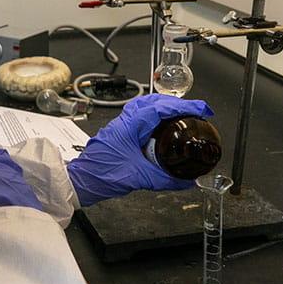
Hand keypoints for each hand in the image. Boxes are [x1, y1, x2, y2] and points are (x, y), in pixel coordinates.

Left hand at [66, 94, 213, 207]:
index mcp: (129, 126)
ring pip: (146, 106)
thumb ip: (166, 180)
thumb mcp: (139, 178)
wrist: (80, 182)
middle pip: (154, 101)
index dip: (184, 106)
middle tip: (196, 112)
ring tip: (183, 116)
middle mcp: (124, 121)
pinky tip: (163, 127)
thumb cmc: (100, 176)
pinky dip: (156, 117)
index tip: (202, 109)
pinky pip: (141, 117)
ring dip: (166, 108)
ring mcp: (121, 126)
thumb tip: (187, 182)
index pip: (160, 107)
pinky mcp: (120, 133)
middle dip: (178, 103)